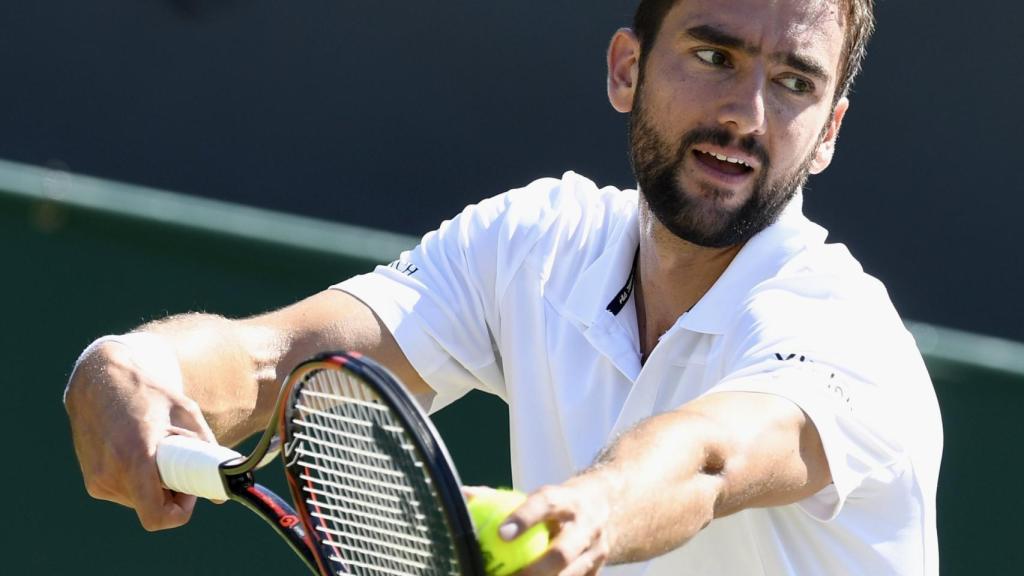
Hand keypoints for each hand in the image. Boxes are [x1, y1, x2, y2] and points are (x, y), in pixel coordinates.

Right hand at [64, 341, 216, 530]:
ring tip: (155, 449)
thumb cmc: (148, 393)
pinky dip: (138, 481)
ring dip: (154, 485)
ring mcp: (97, 480)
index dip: (179, 512)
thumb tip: (220, 493)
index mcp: (135, 458)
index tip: (188, 491)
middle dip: (170, 492)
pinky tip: (139, 451)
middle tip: (178, 461)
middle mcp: (111, 474)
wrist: (101, 380)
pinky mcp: (92, 481)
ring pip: (139, 501)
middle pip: (152, 507)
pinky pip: (126, 493)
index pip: (155, 516)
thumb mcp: (187, 414)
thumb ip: (206, 452)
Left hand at [501, 480, 611, 575]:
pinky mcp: (597, 571)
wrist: (608, 508)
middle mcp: (586, 526)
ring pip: (571, 575)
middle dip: (536, 570)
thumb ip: (501, 497)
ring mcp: (595, 553)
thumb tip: (464, 495)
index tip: (500, 534)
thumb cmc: (558, 504)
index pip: (546, 503)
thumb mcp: (539, 495)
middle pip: (562, 552)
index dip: (525, 518)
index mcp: (568, 500)